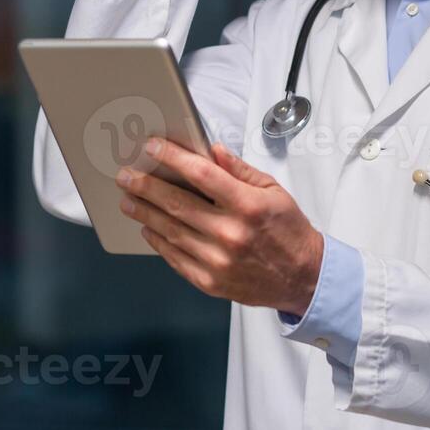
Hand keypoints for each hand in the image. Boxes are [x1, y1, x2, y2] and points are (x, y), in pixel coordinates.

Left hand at [116, 138, 323, 316]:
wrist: (303, 278)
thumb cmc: (288, 230)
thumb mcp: (272, 190)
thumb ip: (239, 170)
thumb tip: (212, 150)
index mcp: (248, 206)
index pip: (201, 174)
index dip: (173, 158)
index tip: (152, 147)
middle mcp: (230, 234)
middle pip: (177, 204)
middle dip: (146, 186)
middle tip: (126, 175)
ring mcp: (218, 261)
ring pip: (170, 231)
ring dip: (144, 213)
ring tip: (128, 199)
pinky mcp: (210, 281)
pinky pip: (175, 257)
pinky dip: (158, 241)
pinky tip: (148, 228)